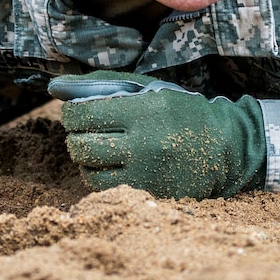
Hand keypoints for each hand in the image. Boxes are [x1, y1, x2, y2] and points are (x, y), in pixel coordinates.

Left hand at [48, 71, 265, 199]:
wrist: (225, 146)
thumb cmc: (181, 111)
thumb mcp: (148, 89)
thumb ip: (102, 84)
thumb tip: (55, 86)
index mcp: (145, 112)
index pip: (83, 114)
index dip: (70, 113)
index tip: (75, 111)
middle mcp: (145, 144)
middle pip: (81, 146)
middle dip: (75, 136)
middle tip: (85, 130)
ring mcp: (147, 175)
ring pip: (89, 172)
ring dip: (86, 159)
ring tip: (100, 148)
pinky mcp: (149, 195)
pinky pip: (105, 189)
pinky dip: (100, 177)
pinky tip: (112, 165)